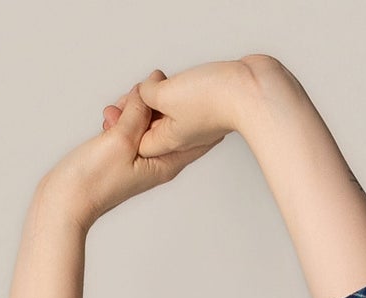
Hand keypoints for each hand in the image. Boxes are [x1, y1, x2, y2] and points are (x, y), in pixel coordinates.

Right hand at [36, 74, 197, 227]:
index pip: (197, 136)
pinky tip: (110, 114)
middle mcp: (158, 161)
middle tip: (140, 93)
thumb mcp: (122, 139)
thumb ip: (139, 111)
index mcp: (166, 163)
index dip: (200, 111)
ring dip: (134, 108)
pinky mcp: (123, 153)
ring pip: (148, 121)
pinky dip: (122, 116)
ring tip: (117, 107)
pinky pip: (131, 126)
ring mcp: (140, 157)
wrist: (66, 201)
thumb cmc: (94, 180)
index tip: (201, 90)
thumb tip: (153, 84)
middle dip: (159, 103)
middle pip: (171, 123)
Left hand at [132, 56, 285, 168]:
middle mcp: (181, 141)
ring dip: (156, 103)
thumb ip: (146, 94)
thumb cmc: (214, 100)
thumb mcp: (166, 94)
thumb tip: (143, 91)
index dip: (123, 123)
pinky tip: (175, 84)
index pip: (136, 140)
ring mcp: (195, 128)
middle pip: (150, 131)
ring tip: (152, 88)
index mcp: (168, 145)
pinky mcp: (207, 112)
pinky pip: (183, 108)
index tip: (114, 108)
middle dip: (137, 114)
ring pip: (166, 118)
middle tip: (127, 98)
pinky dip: (174, 97)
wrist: (251, 92)